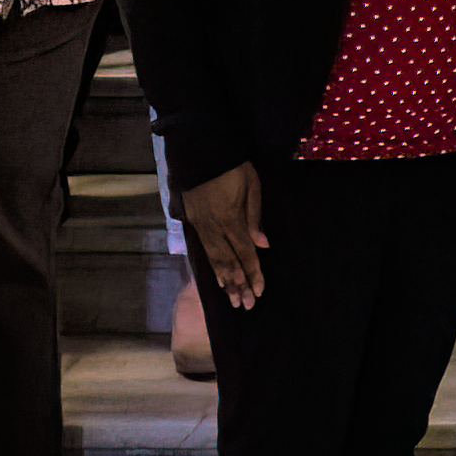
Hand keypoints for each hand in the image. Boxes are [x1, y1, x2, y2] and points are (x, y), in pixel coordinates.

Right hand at [178, 161, 267, 308]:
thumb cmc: (233, 165)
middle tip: (246, 305)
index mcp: (231, 218)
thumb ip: (255, 217)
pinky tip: (217, 277)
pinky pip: (204, 249)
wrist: (202, 150)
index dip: (253, 273)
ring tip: (232, 299)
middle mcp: (214, 226)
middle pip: (228, 262)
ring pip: (214, 259)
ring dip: (225, 281)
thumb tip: (262, 245)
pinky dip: (212, 266)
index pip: (245, 253)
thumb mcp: (252, 185)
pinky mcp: (192, 221)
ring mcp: (201, 225)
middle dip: (239, 285)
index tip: (259, 292)